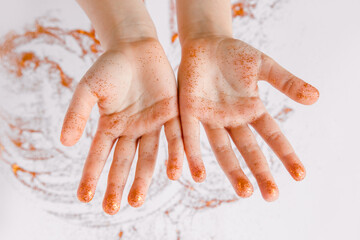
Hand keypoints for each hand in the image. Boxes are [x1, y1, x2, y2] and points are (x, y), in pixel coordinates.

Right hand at [60, 38, 183, 213]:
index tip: (84, 198)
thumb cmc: (109, 66)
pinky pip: (175, 137)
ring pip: (150, 156)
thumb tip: (64, 143)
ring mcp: (153, 124)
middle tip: (112, 208)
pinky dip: (175, 154)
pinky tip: (175, 172)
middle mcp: (132, 130)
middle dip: (117, 184)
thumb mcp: (88, 89)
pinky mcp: (172, 114)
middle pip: (124, 162)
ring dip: (144, 178)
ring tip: (137, 200)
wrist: (136, 47)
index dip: (91, 176)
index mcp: (111, 126)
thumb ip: (76, 114)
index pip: (99, 156)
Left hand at [178, 37, 318, 200]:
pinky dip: (193, 155)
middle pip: (248, 149)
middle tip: (272, 196)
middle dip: (260, 171)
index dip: (285, 154)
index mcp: (250, 109)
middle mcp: (231, 119)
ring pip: (221, 149)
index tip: (300, 176)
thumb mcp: (264, 66)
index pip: (272, 135)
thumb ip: (286, 81)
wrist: (206, 43)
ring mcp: (210, 117)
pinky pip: (190, 136)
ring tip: (244, 192)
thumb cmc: (235, 55)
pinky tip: (197, 175)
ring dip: (231, 170)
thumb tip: (316, 97)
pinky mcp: (189, 111)